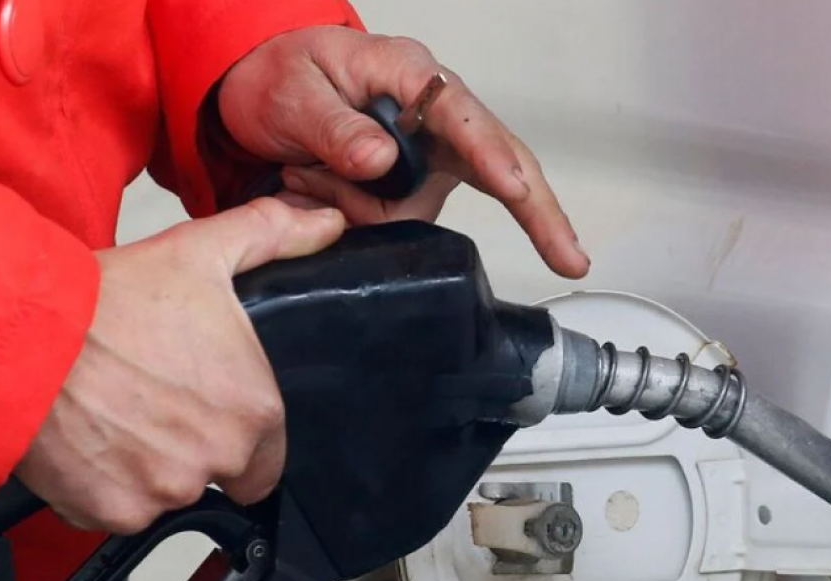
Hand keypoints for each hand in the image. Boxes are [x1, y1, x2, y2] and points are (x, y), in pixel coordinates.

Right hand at [15, 198, 346, 532]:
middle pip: (216, 473)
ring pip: (165, 492)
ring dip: (147, 466)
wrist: (23, 336)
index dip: (239, 432)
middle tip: (153, 400)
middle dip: (192, 447)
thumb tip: (327, 223)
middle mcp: (216, 460)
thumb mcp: (202, 252)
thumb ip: (274, 237)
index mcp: (255, 411)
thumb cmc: (110, 301)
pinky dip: (102, 484)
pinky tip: (87, 438)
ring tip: (114, 412)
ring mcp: (163, 493)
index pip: (268, 456)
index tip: (206, 406)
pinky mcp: (111, 512)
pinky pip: (116, 508)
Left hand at [216, 25, 589, 279]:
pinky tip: (318, 190)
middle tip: (571, 257)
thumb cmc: (282, 73)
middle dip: (538, 213)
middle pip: (501, 167)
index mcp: (413, 76)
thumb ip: (335, 126)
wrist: (260, 88)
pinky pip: (397, 224)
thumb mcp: (295, 92)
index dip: (494, 156)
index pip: (466, 119)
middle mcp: (433, 117)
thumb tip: (381, 159)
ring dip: (362, 211)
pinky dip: (355, 218)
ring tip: (304, 173)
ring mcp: (427, 155)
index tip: (516, 189)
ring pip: (422, 211)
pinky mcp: (411, 184)